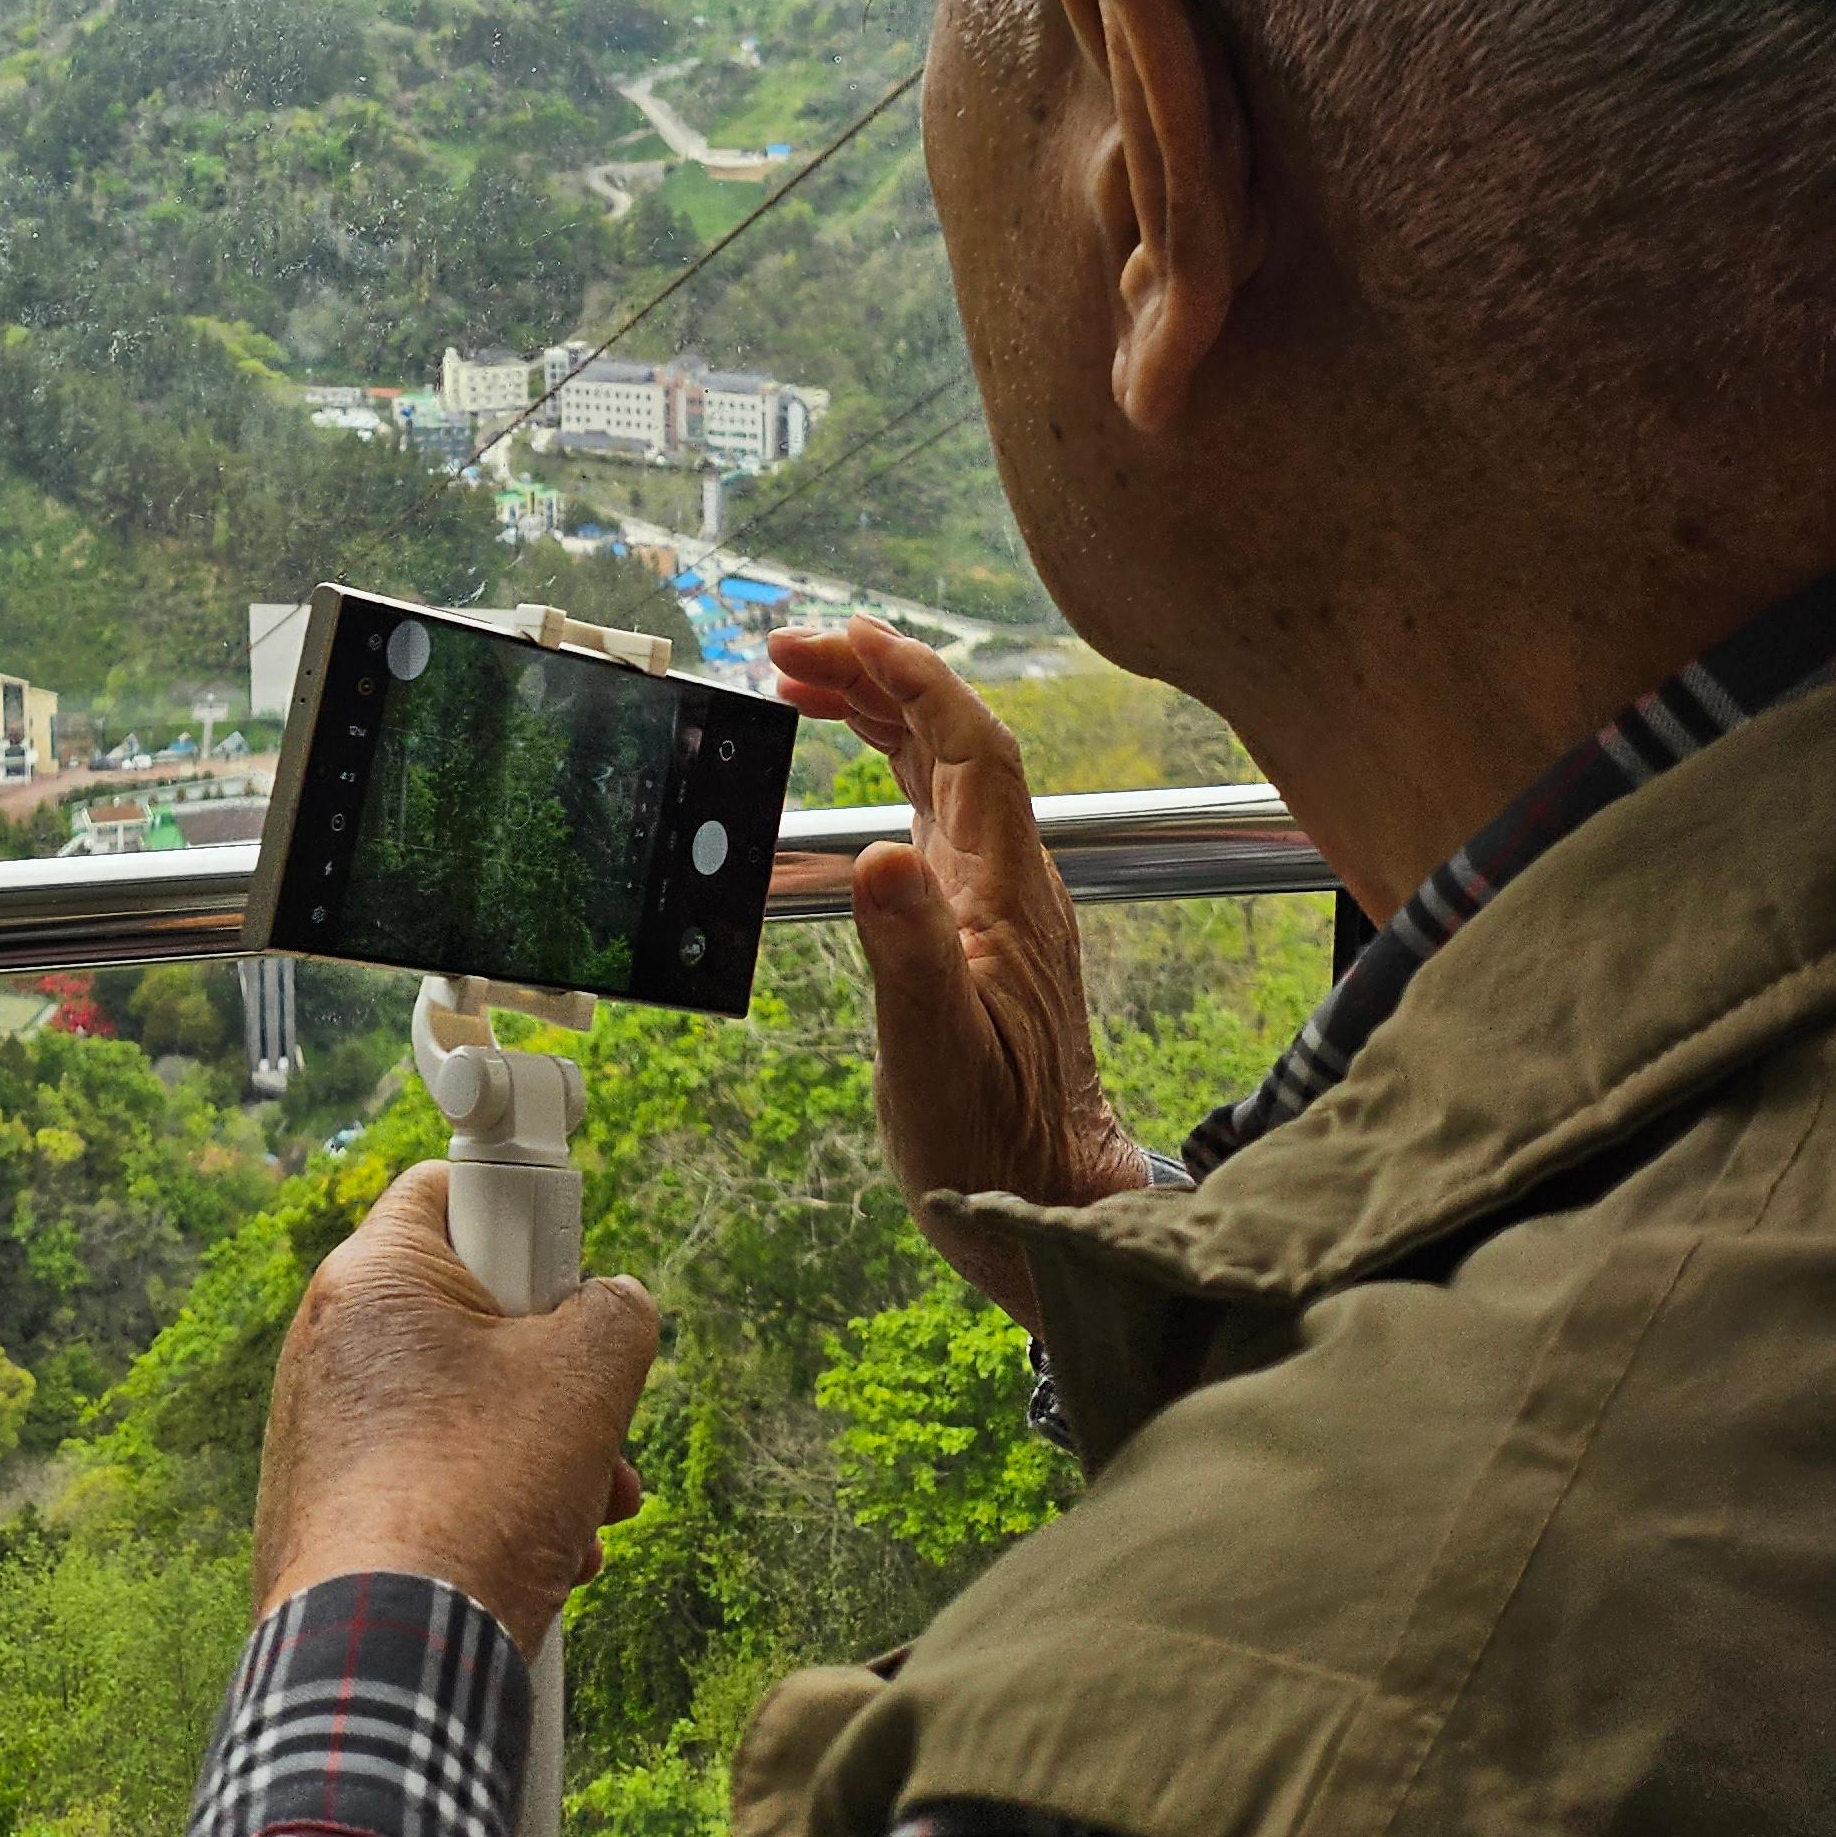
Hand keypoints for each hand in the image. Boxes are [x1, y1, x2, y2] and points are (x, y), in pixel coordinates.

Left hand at [253, 1164, 657, 1659]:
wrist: (384, 1661)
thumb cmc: (475, 1498)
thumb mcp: (586, 1378)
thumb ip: (615, 1309)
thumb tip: (613, 1306)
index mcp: (372, 1277)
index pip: (454, 1188)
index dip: (528, 1220)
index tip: (567, 1273)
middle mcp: (329, 1341)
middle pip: (473, 1316)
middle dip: (556, 1375)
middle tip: (602, 1425)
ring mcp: (321, 1429)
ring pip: (462, 1407)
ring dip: (543, 1454)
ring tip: (589, 1514)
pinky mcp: (327, 1505)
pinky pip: (429, 1472)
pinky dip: (492, 1504)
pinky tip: (545, 1561)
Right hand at [771, 618, 1155, 1326]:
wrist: (1045, 1198)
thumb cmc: (991, 1141)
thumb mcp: (934, 1052)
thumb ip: (909, 951)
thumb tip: (878, 857)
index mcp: (1005, 890)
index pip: (971, 747)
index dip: (914, 680)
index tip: (848, 637)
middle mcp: (1010, 880)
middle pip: (953, 741)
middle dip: (878, 679)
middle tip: (790, 654)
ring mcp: (999, 899)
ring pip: (944, 772)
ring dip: (880, 716)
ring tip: (804, 687)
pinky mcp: (981, 925)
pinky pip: (936, 813)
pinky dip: (891, 769)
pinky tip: (857, 768)